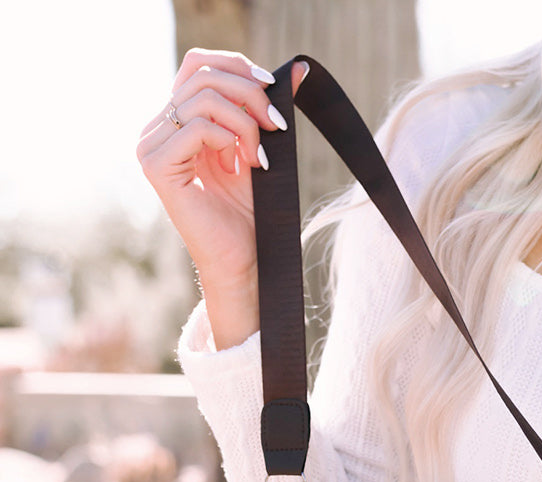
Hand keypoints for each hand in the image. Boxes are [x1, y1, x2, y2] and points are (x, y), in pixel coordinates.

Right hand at [136, 51, 308, 338]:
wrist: (245, 262)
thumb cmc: (251, 214)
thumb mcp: (261, 148)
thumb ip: (267, 108)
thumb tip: (296, 68)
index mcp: (177, 122)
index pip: (197, 66)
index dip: (236, 65)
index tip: (272, 89)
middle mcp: (157, 130)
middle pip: (201, 74)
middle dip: (249, 94)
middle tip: (278, 125)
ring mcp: (152, 147)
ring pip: (203, 99)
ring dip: (245, 124)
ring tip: (260, 158)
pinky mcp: (157, 166)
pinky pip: (197, 126)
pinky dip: (229, 140)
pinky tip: (243, 167)